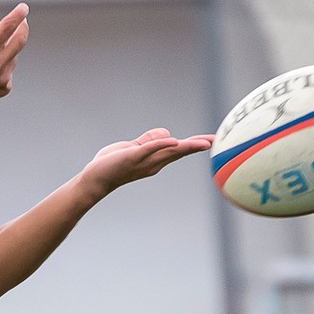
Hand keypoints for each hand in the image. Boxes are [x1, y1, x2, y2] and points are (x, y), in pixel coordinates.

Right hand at [0, 0, 28, 108]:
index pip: (8, 27)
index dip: (18, 14)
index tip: (24, 7)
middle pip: (20, 40)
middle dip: (22, 28)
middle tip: (21, 21)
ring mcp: (1, 78)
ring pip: (14, 56)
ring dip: (7, 49)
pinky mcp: (4, 88)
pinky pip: (10, 71)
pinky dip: (3, 66)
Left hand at [76, 128, 214, 197]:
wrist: (95, 179)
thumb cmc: (114, 164)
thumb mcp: (135, 148)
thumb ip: (150, 141)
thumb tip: (168, 135)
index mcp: (156, 159)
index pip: (180, 150)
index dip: (197, 144)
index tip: (216, 141)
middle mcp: (154, 162)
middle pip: (180, 152)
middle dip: (199, 146)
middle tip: (218, 143)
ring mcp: (144, 160)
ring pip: (169, 151)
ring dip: (187, 146)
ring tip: (204, 144)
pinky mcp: (132, 156)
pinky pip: (149, 149)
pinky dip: (161, 144)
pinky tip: (174, 141)